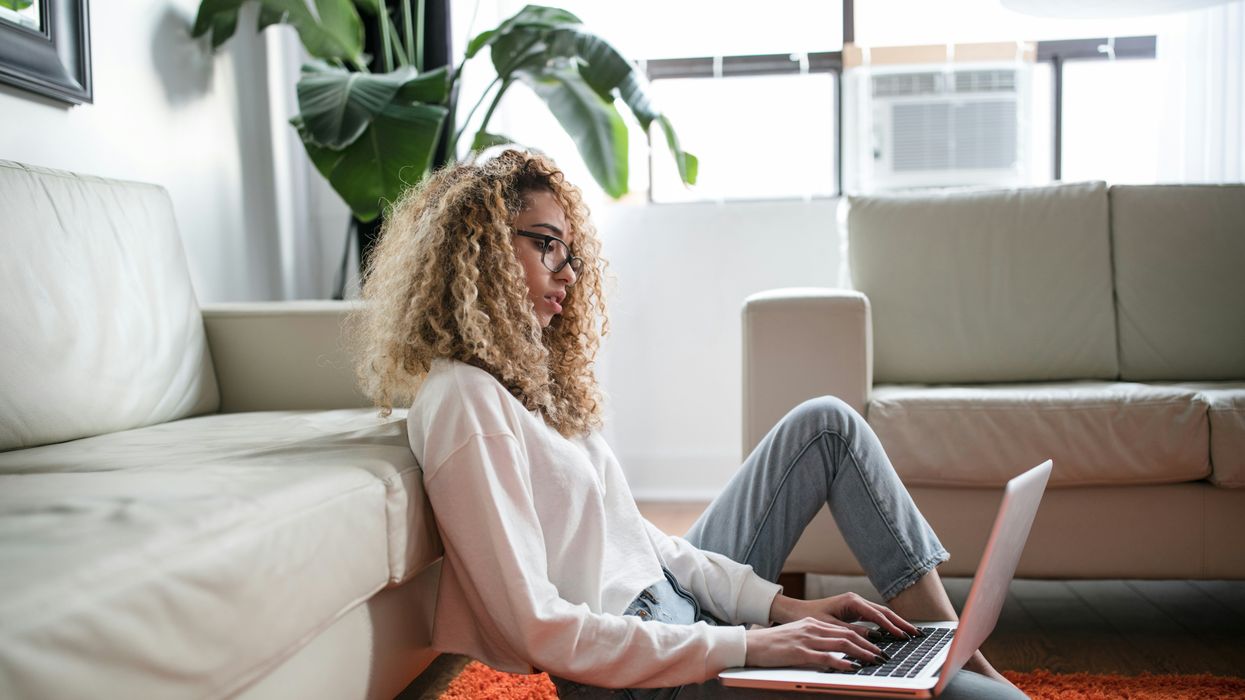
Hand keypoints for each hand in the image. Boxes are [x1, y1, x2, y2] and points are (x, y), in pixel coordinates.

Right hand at [744, 617, 885, 670]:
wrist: (751, 644)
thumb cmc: (772, 644)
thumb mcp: (797, 636)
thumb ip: (815, 640)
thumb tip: (834, 651)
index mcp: (813, 624)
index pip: (844, 629)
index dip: (864, 638)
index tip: (877, 647)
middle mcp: (812, 628)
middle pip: (847, 635)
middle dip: (869, 646)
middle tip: (883, 655)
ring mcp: (806, 639)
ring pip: (841, 644)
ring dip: (862, 653)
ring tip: (875, 660)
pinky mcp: (799, 652)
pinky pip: (825, 657)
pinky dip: (842, 662)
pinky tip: (852, 667)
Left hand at [769, 592, 921, 640]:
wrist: (796, 611)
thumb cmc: (810, 617)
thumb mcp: (831, 627)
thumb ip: (852, 632)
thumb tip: (874, 638)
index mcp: (851, 601)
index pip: (877, 615)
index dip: (891, 627)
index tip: (903, 636)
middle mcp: (856, 600)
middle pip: (884, 612)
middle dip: (901, 623)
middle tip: (917, 633)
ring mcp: (856, 604)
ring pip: (881, 614)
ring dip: (896, 623)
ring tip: (911, 633)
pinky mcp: (854, 610)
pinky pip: (875, 617)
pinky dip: (886, 624)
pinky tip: (895, 632)